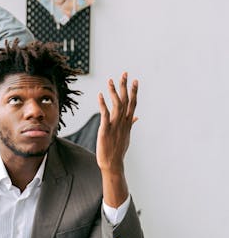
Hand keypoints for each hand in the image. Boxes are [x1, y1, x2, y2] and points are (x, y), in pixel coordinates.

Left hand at [96, 73, 137, 206]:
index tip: (135, 80)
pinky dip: (103, 105)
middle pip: (126, 101)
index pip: (132, 104)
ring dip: (114, 93)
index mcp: (128, 123)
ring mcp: (115, 126)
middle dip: (125, 87)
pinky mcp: (105, 130)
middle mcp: (123, 122)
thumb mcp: (126, 135)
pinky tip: (100, 96)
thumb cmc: (118, 149)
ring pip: (116, 106)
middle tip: (124, 74)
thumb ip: (131, 124)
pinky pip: (104, 115)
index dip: (134, 92)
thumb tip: (136, 117)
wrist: (112, 164)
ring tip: (111, 81)